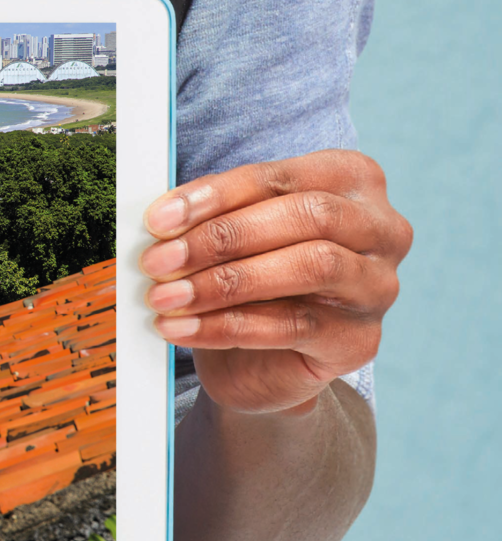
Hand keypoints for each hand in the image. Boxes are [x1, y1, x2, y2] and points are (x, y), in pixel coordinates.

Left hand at [140, 151, 410, 414]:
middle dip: (222, 238)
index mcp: (352, 180)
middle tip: (159, 259)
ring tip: (166, 296)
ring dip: (225, 282)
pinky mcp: (359, 339)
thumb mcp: (237, 236)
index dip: (215, 196)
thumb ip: (214, 217)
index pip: (280, 177)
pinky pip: (292, 326)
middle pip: (307, 216)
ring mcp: (378, 285)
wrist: (263, 362)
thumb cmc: (253, 281)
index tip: (159, 219)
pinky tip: (181, 329)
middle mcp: (381, 228)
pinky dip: (226, 326)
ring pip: (310, 267)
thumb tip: (165, 219)